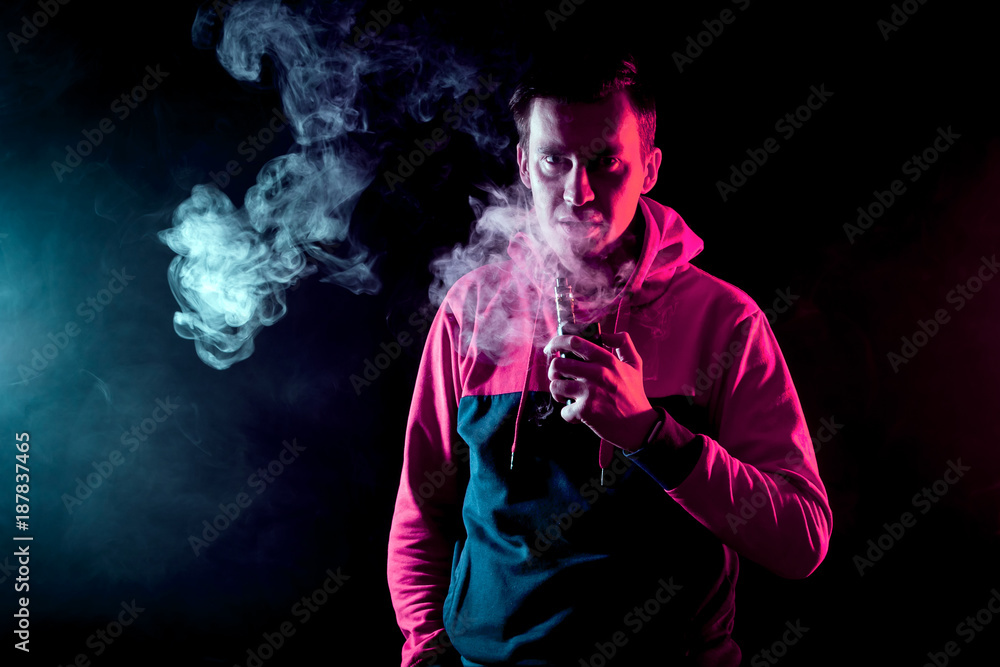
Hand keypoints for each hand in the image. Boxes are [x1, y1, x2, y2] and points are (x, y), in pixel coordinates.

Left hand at [544, 331, 659, 451]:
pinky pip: (564, 410)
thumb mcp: (635, 364)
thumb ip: (623, 344)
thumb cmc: (634, 395)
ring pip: (555, 385)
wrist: (639, 426)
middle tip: (558, 377)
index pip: (575, 342)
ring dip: (557, 392)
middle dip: (553, 371)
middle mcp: (598, 373)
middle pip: (558, 363)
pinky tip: (578, 415)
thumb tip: (606, 334)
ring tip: (566, 396)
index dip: (557, 342)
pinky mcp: (585, 411)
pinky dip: (568, 414)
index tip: (551, 348)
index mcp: (607, 360)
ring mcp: (590, 392)